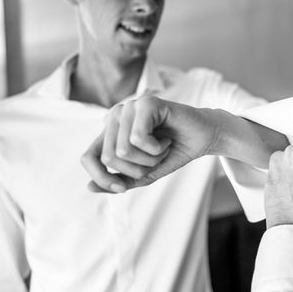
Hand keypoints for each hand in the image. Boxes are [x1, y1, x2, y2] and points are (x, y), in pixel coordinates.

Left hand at [81, 95, 217, 192]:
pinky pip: (138, 138)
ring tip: (162, 148)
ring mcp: (130, 107)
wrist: (204, 137)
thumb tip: (89, 187)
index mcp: (110, 130)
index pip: (88, 157)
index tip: (122, 188)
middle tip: (155, 159)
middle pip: (109, 158)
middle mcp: (115, 115)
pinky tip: (166, 139)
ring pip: (123, 150)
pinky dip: (156, 148)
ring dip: (149, 159)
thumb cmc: (174, 151)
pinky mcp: (146, 104)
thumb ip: (119, 181)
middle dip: (137, 169)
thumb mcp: (144, 173)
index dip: (102, 178)